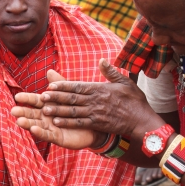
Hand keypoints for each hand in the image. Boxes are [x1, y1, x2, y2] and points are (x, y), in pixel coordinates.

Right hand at [12, 70, 103, 149]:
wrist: (93, 124)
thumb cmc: (78, 108)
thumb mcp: (69, 94)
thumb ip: (59, 84)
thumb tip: (49, 71)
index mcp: (48, 105)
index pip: (35, 101)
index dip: (26, 99)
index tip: (17, 96)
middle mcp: (46, 117)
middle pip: (32, 114)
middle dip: (23, 112)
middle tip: (13, 111)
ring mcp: (50, 128)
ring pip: (37, 125)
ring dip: (28, 123)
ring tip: (19, 121)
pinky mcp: (57, 137)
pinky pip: (47, 135)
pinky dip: (40, 132)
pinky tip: (33, 129)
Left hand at [37, 60, 157, 137]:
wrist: (142, 120)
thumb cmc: (135, 101)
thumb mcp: (125, 82)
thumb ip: (111, 72)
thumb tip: (102, 60)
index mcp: (101, 89)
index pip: (78, 86)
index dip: (63, 86)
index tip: (51, 85)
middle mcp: (96, 101)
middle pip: (72, 98)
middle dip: (56, 97)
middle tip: (42, 97)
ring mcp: (96, 113)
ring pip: (73, 111)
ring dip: (58, 110)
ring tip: (44, 109)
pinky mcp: (97, 124)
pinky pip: (79, 123)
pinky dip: (67, 122)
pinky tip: (56, 122)